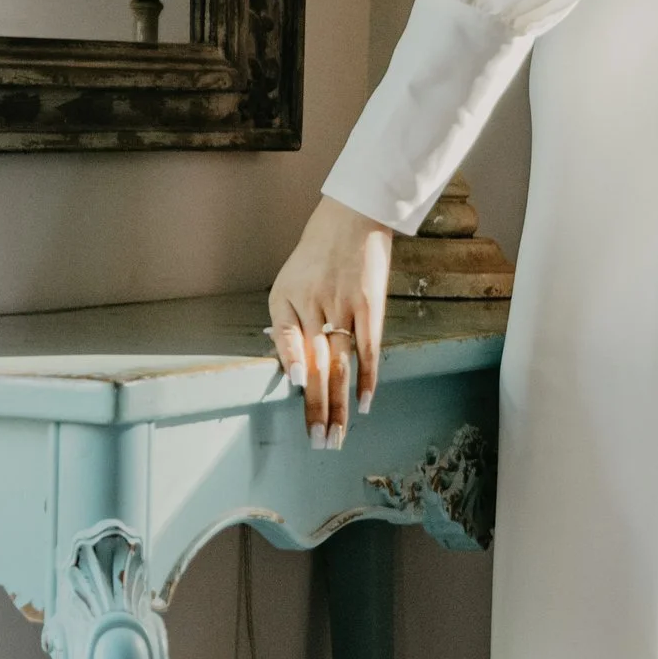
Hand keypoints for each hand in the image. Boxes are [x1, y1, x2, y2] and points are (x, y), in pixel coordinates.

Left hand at [267, 198, 392, 449]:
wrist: (352, 217)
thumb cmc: (316, 255)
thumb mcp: (287, 285)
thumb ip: (287, 327)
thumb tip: (293, 372)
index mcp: (287, 303)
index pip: (289, 345)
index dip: (296, 368)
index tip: (300, 394)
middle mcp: (314, 307)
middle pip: (315, 367)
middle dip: (316, 408)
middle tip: (319, 442)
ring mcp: (344, 308)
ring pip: (341, 366)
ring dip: (339, 404)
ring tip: (337, 435)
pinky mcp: (370, 307)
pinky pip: (369, 349)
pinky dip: (368, 377)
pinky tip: (364, 404)